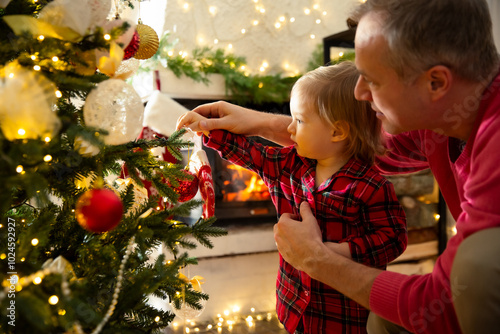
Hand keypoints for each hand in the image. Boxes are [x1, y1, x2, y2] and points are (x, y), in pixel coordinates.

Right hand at [178, 101, 293, 145]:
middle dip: (190, 122)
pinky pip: (211, 125)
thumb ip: (212, 125)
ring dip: (198, 127)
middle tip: (182, 131)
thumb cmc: (245, 122)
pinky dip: (206, 130)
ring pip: (205, 121)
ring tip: (193, 136)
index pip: (197, 111)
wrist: (259, 124)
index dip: (187, 118)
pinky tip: (204, 136)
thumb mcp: (227, 124)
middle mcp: (217, 110)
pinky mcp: (225, 122)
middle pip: (199, 115)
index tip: (180, 126)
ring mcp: (221, 116)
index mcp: (217, 107)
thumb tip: (196, 126)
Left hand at [273, 202, 327, 272]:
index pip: (286, 215)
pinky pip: (283, 247)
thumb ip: (305, 210)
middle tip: (299, 229)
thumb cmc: (312, 238)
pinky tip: (299, 247)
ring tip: (300, 238)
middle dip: (288, 225)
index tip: (301, 221)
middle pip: (280, 226)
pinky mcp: (283, 255)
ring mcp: (279, 246)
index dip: (295, 217)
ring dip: (287, 236)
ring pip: (281, 237)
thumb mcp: (310, 220)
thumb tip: (304, 203)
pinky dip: (288, 245)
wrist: (313, 258)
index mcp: (282, 224)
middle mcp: (277, 234)